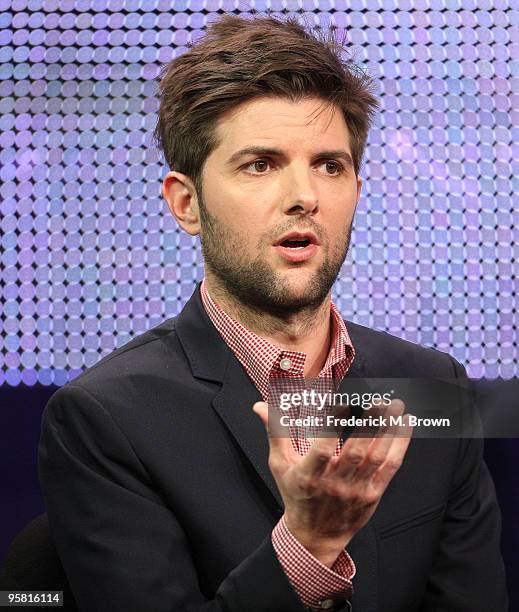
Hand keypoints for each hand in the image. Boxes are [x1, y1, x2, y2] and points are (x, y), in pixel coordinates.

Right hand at [253, 399, 412, 566]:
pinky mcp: (373, 493)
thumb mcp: (280, 465)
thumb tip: (259, 405)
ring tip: (395, 406)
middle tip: (378, 400)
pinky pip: (390, 467)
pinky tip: (404, 424)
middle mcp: (334, 484)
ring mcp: (356, 489)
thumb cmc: (296, 495)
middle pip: (355, 451)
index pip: (322, 449)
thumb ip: (275, 432)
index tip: (342, 403)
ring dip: (388, 430)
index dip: (332, 427)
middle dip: (369, 424)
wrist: (316, 536)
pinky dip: (399, 445)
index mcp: (309, 475)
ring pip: (376, 457)